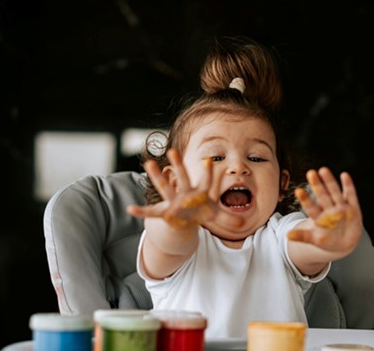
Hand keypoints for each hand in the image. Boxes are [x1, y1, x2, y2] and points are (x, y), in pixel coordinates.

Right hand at [128, 148, 242, 229]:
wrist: (184, 218)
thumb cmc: (199, 211)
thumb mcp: (213, 214)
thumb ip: (226, 218)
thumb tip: (243, 224)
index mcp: (198, 193)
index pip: (205, 181)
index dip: (207, 172)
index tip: (209, 160)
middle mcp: (184, 193)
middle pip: (182, 178)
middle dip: (178, 165)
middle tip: (173, 150)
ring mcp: (173, 201)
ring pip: (164, 187)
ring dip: (156, 176)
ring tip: (148, 163)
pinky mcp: (164, 212)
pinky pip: (151, 212)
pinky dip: (141, 212)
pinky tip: (130, 209)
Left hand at [287, 167, 362, 255]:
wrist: (345, 242)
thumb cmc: (328, 240)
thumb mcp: (316, 240)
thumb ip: (303, 236)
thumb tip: (287, 235)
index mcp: (319, 217)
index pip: (311, 207)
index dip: (305, 199)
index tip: (298, 191)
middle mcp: (329, 210)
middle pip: (322, 196)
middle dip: (317, 185)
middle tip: (310, 173)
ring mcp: (341, 207)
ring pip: (335, 193)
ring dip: (330, 182)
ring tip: (323, 170)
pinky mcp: (353, 208)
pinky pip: (350, 196)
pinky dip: (348, 186)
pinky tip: (344, 175)